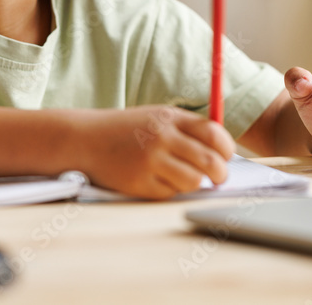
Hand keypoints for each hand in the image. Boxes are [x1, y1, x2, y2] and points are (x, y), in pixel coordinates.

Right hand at [77, 106, 234, 198]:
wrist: (85, 139)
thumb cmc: (126, 130)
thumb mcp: (155, 117)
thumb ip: (186, 129)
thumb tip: (222, 152)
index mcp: (170, 117)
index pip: (214, 134)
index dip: (226, 149)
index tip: (225, 157)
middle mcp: (162, 137)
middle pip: (210, 161)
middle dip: (220, 173)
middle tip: (218, 178)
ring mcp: (150, 160)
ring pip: (193, 181)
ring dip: (195, 184)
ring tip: (184, 178)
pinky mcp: (139, 182)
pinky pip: (170, 193)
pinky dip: (170, 190)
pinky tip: (157, 180)